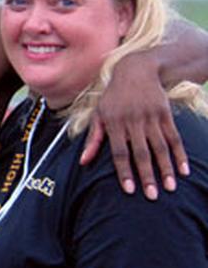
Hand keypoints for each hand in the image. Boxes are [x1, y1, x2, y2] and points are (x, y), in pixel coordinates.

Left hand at [80, 50, 186, 200]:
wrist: (136, 70)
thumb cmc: (113, 97)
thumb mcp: (99, 114)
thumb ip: (93, 138)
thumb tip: (83, 162)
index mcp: (114, 123)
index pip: (119, 152)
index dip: (124, 171)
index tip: (129, 190)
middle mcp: (132, 121)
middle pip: (140, 153)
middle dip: (146, 175)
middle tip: (152, 196)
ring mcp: (151, 117)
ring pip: (160, 147)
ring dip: (165, 168)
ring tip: (169, 188)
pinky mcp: (165, 114)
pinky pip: (174, 137)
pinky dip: (180, 154)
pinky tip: (184, 170)